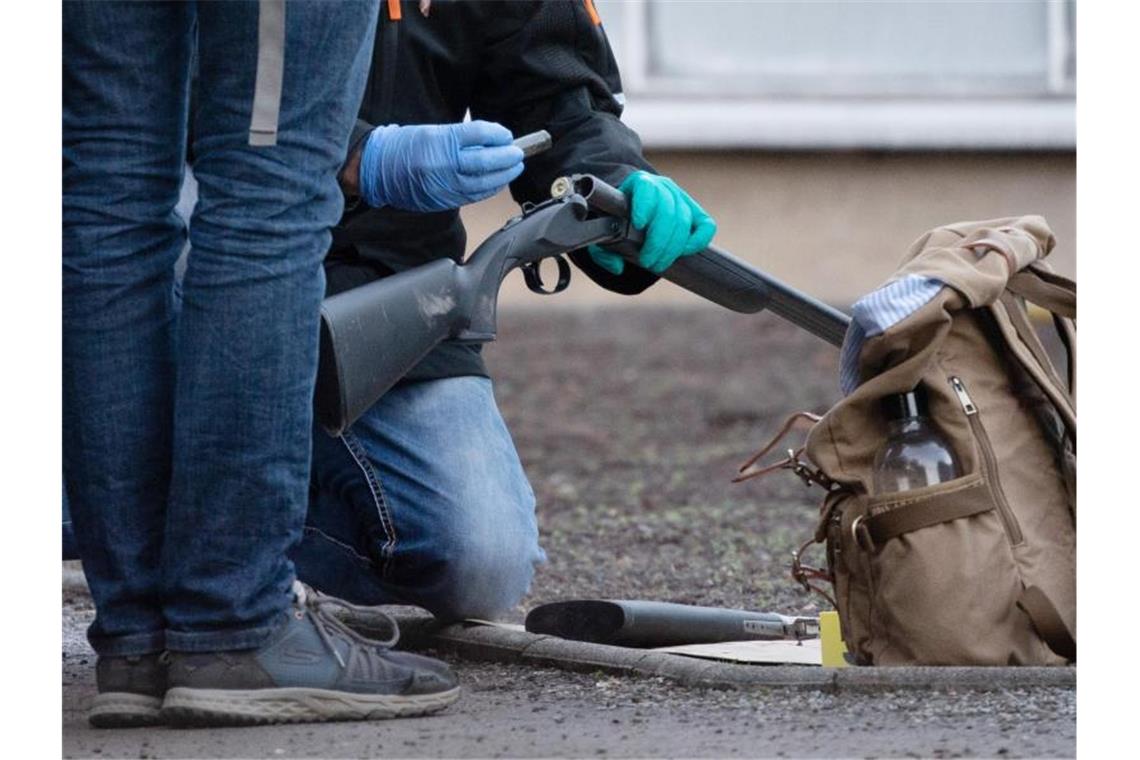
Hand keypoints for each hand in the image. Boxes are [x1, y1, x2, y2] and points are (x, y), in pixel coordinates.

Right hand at [359, 121, 524, 211]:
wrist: (378, 170)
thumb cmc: (403, 147)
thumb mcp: (432, 132)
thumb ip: (461, 137)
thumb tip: (491, 141)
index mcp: (439, 141)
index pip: (478, 134)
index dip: (497, 134)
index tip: (505, 134)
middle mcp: (443, 164)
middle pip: (485, 160)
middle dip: (506, 157)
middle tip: (517, 152)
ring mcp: (444, 185)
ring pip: (483, 182)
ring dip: (503, 175)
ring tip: (514, 167)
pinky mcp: (444, 200)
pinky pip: (474, 195)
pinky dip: (489, 188)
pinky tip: (498, 182)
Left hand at [588, 171, 716, 275]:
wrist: (634, 208)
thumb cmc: (618, 220)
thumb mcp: (604, 232)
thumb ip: (602, 250)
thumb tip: (617, 266)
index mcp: (639, 183)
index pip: (646, 189)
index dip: (644, 206)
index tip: (638, 224)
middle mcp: (663, 187)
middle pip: (667, 212)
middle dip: (658, 242)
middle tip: (648, 262)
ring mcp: (681, 198)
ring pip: (684, 221)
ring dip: (672, 248)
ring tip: (659, 264)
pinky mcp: (696, 212)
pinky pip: (706, 225)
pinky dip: (698, 241)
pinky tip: (684, 253)